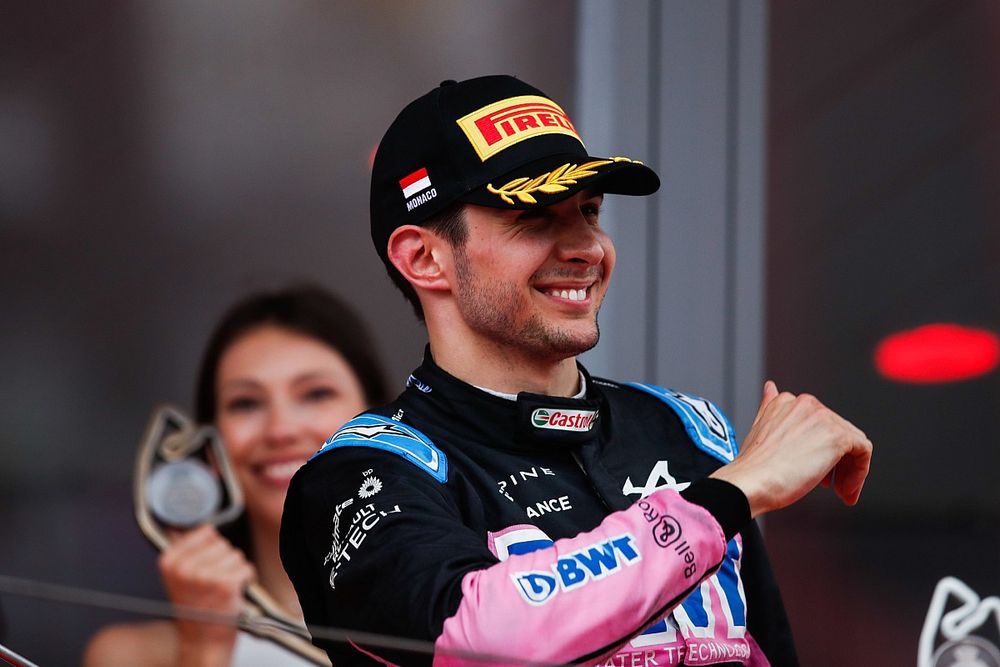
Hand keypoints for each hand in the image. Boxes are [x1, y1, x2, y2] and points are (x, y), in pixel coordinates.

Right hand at [158, 524, 255, 665]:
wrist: (203, 639)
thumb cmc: (195, 608)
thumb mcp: (177, 577)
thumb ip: (180, 550)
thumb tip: (178, 528)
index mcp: (170, 562)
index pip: (206, 532)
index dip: (210, 549)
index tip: (204, 566)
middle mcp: (185, 568)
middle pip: (222, 543)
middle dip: (223, 560)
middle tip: (213, 582)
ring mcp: (205, 576)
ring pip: (236, 555)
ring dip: (235, 570)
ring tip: (222, 588)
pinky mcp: (225, 585)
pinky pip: (247, 567)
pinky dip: (246, 578)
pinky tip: (234, 592)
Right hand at [710, 381, 872, 517]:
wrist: (752, 481)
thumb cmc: (753, 466)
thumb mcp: (759, 429)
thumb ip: (769, 407)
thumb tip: (770, 388)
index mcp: (787, 402)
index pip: (819, 423)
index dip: (820, 449)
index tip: (815, 468)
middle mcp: (807, 405)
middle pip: (838, 433)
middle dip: (836, 462)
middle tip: (831, 485)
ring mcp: (823, 418)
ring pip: (852, 442)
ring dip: (849, 469)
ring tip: (840, 490)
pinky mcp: (838, 436)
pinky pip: (863, 452)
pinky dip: (859, 474)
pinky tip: (845, 490)